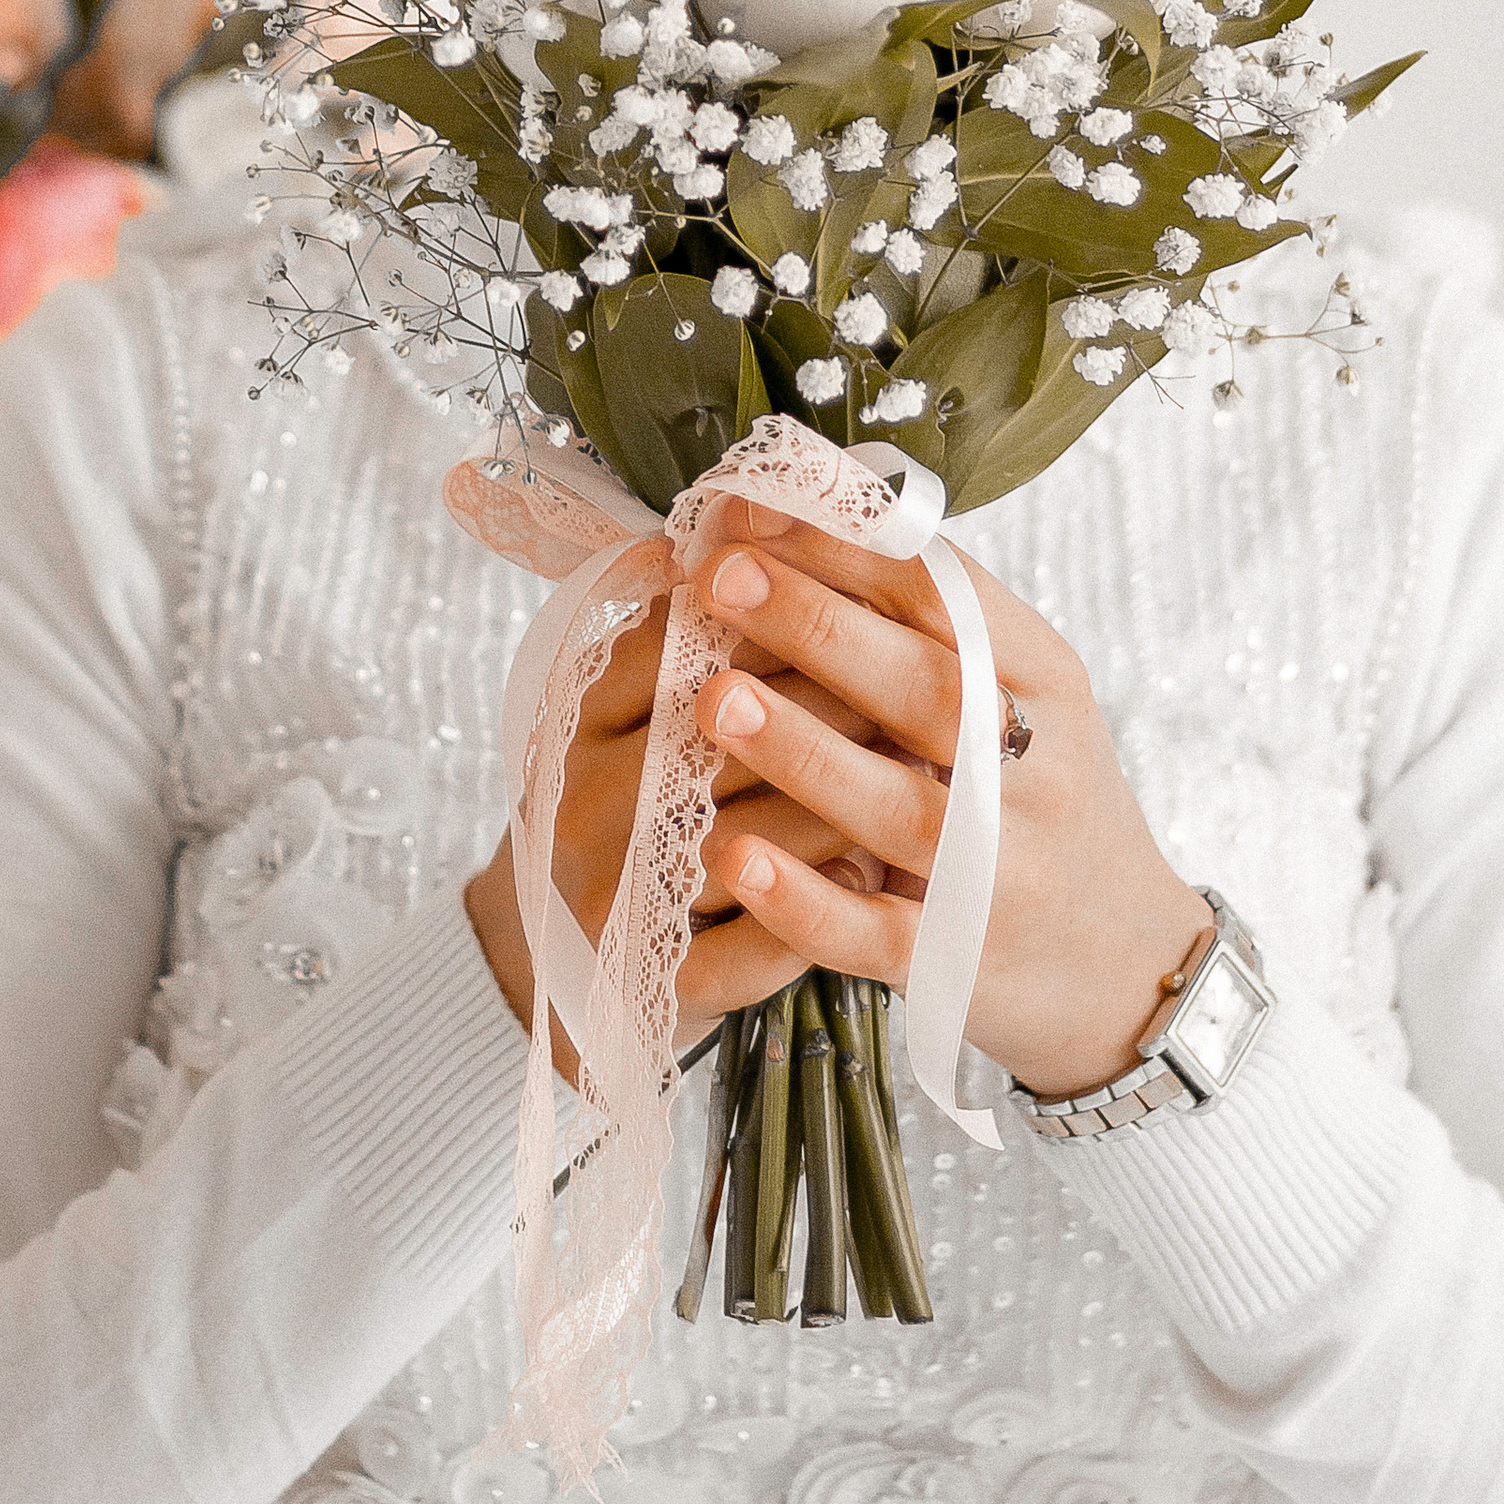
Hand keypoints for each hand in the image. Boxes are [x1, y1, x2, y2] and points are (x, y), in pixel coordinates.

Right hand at [464, 582, 889, 1072]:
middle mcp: (582, 803)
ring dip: (850, 804)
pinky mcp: (659, 987)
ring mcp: (614, 898)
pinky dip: (823, 909)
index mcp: (576, 715)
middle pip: (724, 736)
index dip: (784, 616)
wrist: (573, 956)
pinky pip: (755, 948)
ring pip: (753, 839)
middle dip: (838, 703)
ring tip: (927, 773)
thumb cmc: (637, 797)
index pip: (681, 642)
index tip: (872, 599)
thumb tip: (762, 515)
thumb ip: (684, 623)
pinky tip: (877, 876)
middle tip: (930, 682)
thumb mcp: (636, 703)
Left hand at [681, 504, 1208, 1101]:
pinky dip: (804, 900)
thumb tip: (802, 514)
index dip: (847, 550)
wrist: (1129, 963)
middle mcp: (1034, 772)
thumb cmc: (1043, 799)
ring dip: (804, 752)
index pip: (948, 597)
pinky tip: (735, 860)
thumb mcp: (1026, 699)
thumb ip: (936, 624)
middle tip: (722, 579)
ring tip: (714, 701)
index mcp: (1046, 683)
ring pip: (902, 808)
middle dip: (821, 627)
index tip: (752, 513)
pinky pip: (877, 931)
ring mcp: (1001, 873)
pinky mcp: (957, 961)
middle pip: (930, 688)